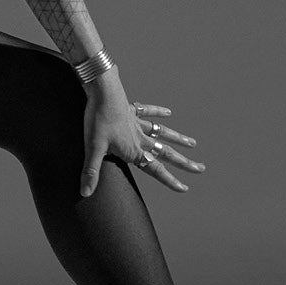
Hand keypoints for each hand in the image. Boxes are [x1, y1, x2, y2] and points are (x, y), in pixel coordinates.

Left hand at [80, 78, 203, 197]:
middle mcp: (140, 138)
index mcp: (133, 150)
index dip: (170, 181)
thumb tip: (85, 194)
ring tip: (193, 144)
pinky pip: (148, 112)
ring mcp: (137, 124)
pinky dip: (158, 112)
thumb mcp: (93, 148)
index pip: (155, 170)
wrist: (101, 90)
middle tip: (201, 168)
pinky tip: (168, 112)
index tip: (185, 188)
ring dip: (178, 139)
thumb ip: (91, 171)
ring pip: (162, 133)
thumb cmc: (97, 119)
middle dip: (183, 163)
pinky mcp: (131, 110)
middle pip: (166, 153)